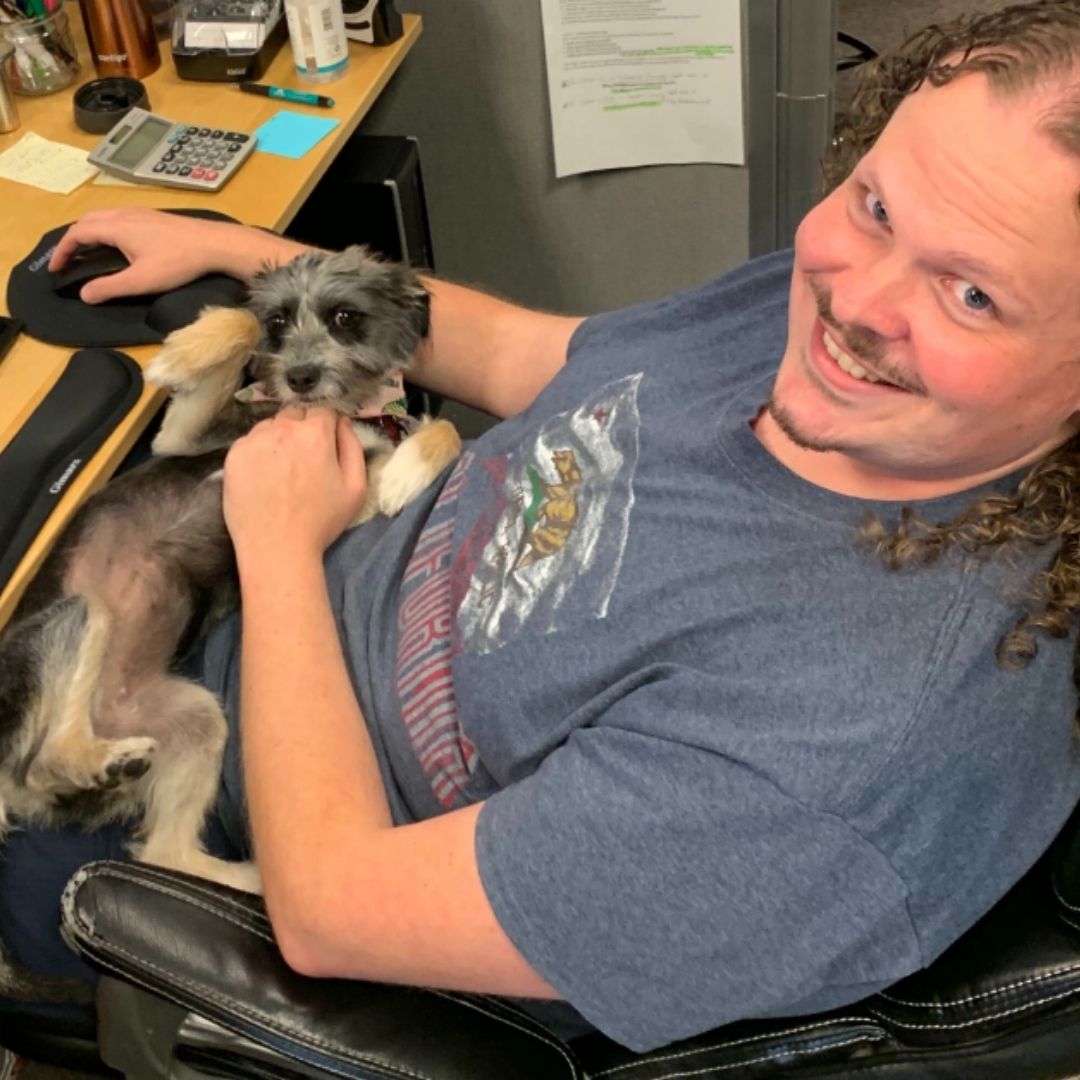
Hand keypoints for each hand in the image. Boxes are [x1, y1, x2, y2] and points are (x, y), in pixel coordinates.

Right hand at [48, 207, 309, 303]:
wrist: (214, 244)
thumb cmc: (177, 262)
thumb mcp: (141, 280)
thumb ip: (110, 287)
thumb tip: (84, 294)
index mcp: (116, 227)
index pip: (78, 233)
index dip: (63, 251)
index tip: (56, 268)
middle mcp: (125, 214)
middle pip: (89, 221)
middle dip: (74, 239)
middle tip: (69, 259)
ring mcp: (141, 213)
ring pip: (105, 217)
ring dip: (91, 232)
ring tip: (90, 252)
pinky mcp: (155, 217)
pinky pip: (121, 219)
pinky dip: (108, 229)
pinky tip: (120, 244)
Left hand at [223, 408, 367, 565]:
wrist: (276, 547)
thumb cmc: (321, 521)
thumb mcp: (356, 487)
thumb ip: (353, 446)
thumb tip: (343, 422)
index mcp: (316, 433)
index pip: (324, 411)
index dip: (327, 426)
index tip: (326, 445)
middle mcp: (283, 428)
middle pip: (295, 413)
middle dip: (302, 428)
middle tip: (304, 458)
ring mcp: (254, 440)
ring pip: (270, 426)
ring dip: (279, 437)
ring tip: (282, 468)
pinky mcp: (234, 454)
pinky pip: (250, 441)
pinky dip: (258, 452)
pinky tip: (264, 476)